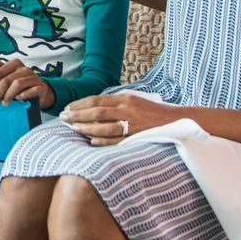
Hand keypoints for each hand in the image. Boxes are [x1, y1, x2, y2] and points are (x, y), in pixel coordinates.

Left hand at [0, 52, 54, 108]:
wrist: (39, 92)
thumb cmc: (20, 82)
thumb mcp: (7, 74)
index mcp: (15, 64)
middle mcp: (25, 69)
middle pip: (7, 80)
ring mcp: (34, 77)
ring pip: (17, 84)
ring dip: (8, 95)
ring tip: (4, 103)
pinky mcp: (41, 87)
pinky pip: (32, 90)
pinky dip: (24, 95)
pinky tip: (18, 99)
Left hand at [60, 92, 176, 144]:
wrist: (177, 122)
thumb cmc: (153, 112)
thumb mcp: (134, 102)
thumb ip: (116, 104)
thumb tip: (94, 107)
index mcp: (125, 99)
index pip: (97, 100)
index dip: (80, 104)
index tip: (67, 108)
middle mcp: (127, 109)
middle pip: (97, 112)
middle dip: (78, 115)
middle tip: (63, 117)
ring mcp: (132, 124)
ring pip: (104, 126)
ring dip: (86, 127)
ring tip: (73, 128)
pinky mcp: (137, 137)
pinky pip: (116, 140)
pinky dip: (103, 141)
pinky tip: (91, 141)